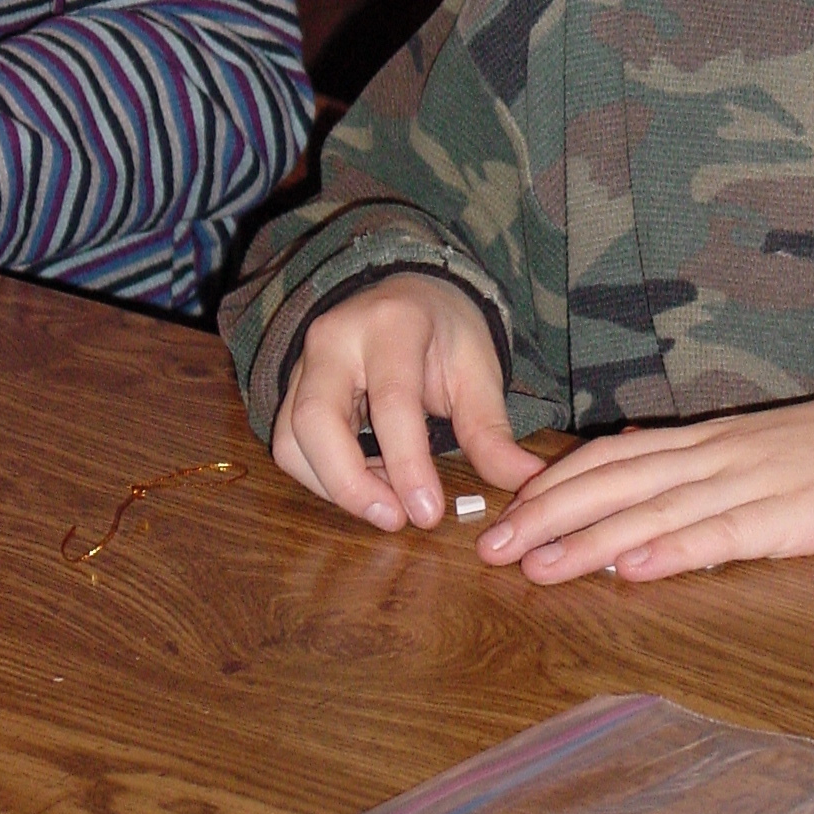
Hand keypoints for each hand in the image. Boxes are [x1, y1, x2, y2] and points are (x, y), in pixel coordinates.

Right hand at [273, 272, 544, 530]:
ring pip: (291, 439)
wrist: (410, 294)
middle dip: (349, 484)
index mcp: (392, 324)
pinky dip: (322, 477)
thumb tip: (523, 478)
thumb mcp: (478, 370)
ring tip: (387, 503)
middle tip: (396, 520)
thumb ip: (491, 428)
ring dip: (333, 486)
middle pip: (315, 421)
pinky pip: (290, 444)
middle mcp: (335, 338)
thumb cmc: (446, 332)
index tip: (428, 514)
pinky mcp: (291, 388)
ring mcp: (304, 362)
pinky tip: (368, 483)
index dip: (407, 464)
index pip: (391, 401)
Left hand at [476, 393, 813, 582]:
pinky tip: (633, 571)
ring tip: (539, 567)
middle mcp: (714, 456)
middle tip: (494, 548)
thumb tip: (625, 489)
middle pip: (617, 480)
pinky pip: (720, 535)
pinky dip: (672, 552)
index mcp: (704, 440)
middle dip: (550, 514)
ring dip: (591, 540)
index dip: (555, 483)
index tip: (505, 512)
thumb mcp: (750, 450)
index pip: (613, 455)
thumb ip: (691, 467)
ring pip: (655, 509)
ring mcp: (749, 483)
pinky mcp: (787, 518)